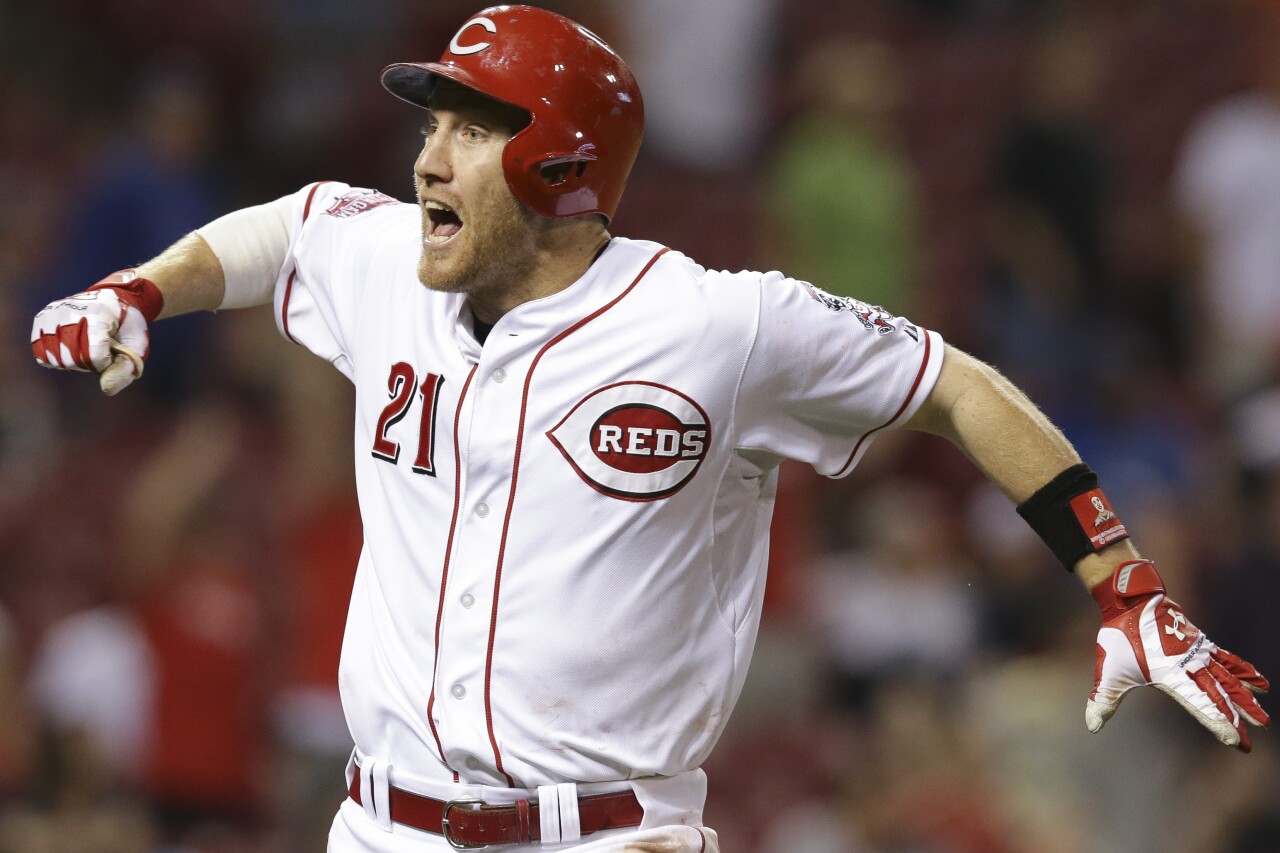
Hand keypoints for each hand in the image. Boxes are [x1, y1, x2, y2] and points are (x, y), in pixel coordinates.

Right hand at [31, 270, 163, 395]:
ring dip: (73, 362)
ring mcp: (52, 313)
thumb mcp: (137, 344)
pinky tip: (70, 349)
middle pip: (72, 359)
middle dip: (90, 364)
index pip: (94, 356)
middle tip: (101, 349)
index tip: (112, 351)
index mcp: (98, 312)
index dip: (105, 363)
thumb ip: (126, 368)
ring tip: (86, 347)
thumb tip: (106, 389)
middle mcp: (69, 309)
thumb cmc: (126, 325)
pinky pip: (42, 353)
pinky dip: (57, 358)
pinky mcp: (41, 318)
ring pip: (55, 359)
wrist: (113, 299)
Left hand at [1087, 559, 1269, 750]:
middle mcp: (1188, 664)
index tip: (1234, 740)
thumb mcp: (1108, 671)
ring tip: (1263, 720)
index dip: (1216, 721)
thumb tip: (1091, 727)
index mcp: (1169, 674)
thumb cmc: (1119, 636)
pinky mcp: (1201, 642)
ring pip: (1228, 680)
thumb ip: (1103, 700)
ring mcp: (1198, 652)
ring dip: (1246, 701)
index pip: (1198, 703)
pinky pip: (1228, 660)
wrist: (1131, 600)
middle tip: (1249, 744)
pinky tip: (1261, 684)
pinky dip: (1245, 672)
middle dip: (1235, 721)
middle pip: (1218, 697)